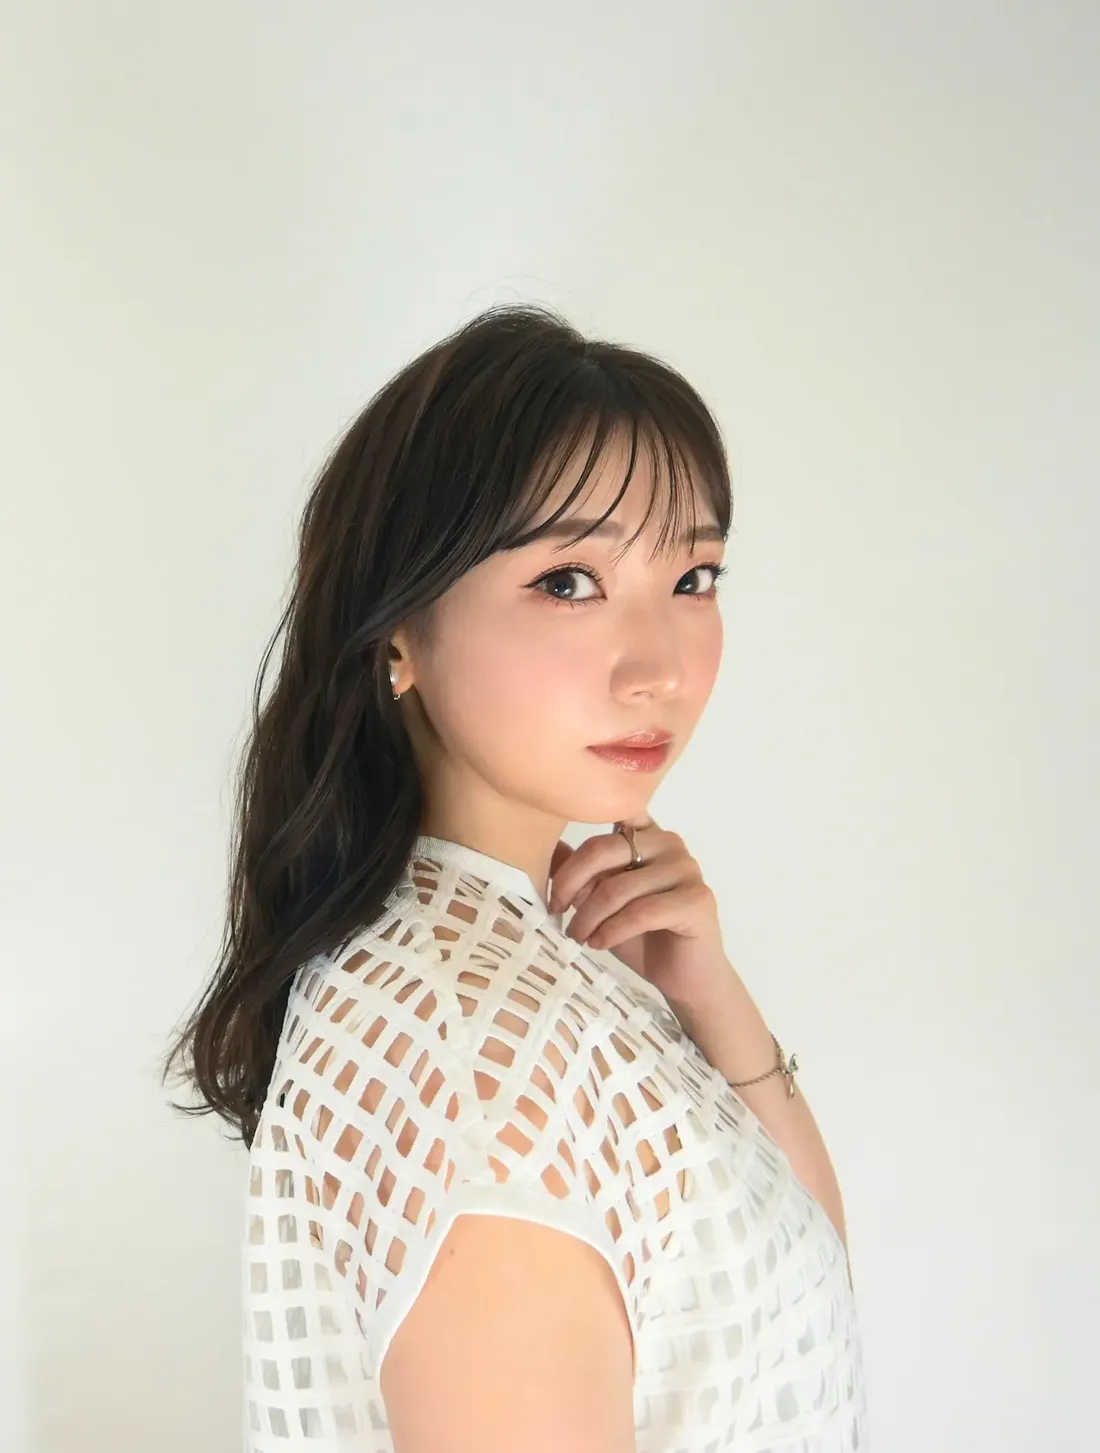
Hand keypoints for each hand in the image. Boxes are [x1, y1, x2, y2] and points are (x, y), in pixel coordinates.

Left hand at [547, 816, 733, 1016]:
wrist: (684, 977)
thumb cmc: (642, 937)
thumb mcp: (600, 902)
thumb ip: (580, 874)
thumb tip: (547, 847)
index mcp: (645, 833)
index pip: (603, 818)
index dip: (573, 852)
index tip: (556, 890)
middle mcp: (668, 841)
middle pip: (603, 850)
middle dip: (570, 884)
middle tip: (556, 913)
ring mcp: (686, 868)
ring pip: (619, 887)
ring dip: (589, 916)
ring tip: (578, 937)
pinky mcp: (696, 899)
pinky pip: (641, 912)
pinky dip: (613, 930)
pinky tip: (599, 944)